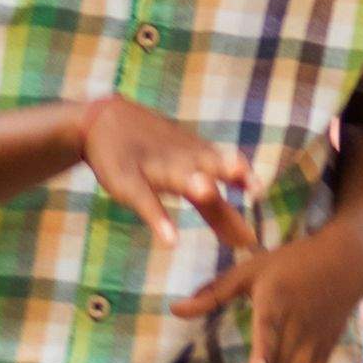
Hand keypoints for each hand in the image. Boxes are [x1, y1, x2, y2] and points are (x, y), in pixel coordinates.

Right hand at [78, 95, 255, 259]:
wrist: (103, 121)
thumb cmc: (156, 156)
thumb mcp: (188, 180)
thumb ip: (218, 212)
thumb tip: (248, 241)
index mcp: (197, 157)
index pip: (223, 164)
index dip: (242, 175)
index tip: (259, 189)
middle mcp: (180, 158)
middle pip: (204, 161)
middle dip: (224, 167)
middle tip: (243, 175)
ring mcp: (152, 166)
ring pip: (173, 172)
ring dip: (190, 180)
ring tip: (206, 189)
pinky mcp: (126, 180)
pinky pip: (143, 199)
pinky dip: (157, 218)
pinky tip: (171, 240)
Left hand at [184, 205, 362, 362]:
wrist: (346, 260)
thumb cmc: (291, 262)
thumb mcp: (250, 269)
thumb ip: (213, 293)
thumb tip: (174, 310)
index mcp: (277, 302)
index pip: (270, 331)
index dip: (265, 353)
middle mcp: (298, 328)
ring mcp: (313, 346)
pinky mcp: (323, 356)